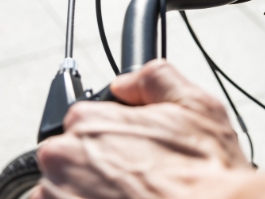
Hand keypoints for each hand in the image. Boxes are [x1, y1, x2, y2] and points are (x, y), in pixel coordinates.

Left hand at [32, 60, 250, 198]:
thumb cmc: (206, 171)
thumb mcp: (196, 104)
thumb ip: (154, 78)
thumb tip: (126, 83)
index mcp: (88, 121)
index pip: (82, 119)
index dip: (113, 134)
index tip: (133, 149)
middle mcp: (63, 160)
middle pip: (67, 157)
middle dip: (97, 165)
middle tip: (137, 176)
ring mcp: (59, 196)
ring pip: (62, 190)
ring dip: (88, 193)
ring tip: (133, 196)